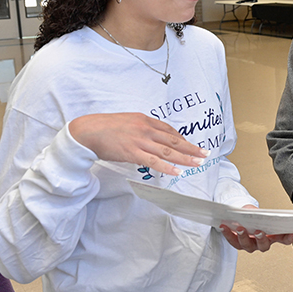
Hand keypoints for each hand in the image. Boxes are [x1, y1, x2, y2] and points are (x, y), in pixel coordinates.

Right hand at [69, 113, 208, 175]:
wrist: (88, 130)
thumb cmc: (105, 127)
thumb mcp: (128, 122)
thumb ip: (142, 128)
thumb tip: (152, 138)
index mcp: (145, 120)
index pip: (169, 130)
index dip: (183, 139)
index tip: (192, 145)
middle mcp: (146, 129)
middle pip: (174, 140)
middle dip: (191, 148)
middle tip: (205, 153)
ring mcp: (140, 141)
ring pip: (168, 151)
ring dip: (185, 157)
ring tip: (198, 162)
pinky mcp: (132, 152)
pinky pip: (153, 161)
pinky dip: (167, 166)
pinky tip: (177, 171)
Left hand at [219, 205, 292, 252]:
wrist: (243, 216)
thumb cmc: (256, 215)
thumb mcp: (264, 213)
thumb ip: (267, 215)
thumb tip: (267, 213)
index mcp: (273, 236)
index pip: (284, 240)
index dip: (289, 238)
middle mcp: (262, 243)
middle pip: (264, 246)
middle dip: (261, 239)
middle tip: (259, 232)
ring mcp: (250, 245)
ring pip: (248, 245)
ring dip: (244, 237)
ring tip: (240, 228)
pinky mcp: (238, 244)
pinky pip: (233, 241)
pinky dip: (228, 234)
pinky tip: (224, 226)